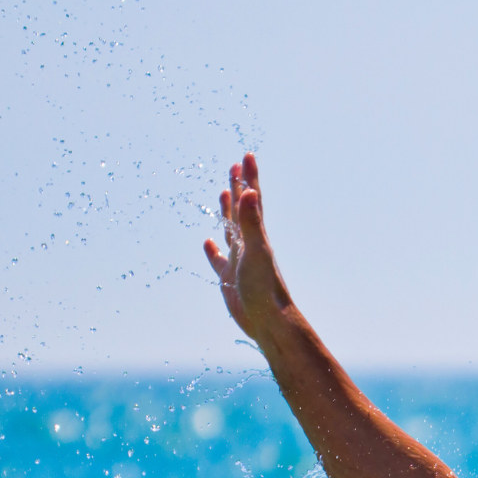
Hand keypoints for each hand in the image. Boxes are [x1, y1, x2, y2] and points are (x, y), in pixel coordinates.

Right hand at [202, 152, 293, 343]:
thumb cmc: (264, 288)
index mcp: (255, 235)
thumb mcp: (255, 251)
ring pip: (231, 230)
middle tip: (235, 165)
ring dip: (227, 211)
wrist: (268, 321)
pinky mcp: (229, 279)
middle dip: (239, 187)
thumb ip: (252, 222)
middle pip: (242, 209)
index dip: (249, 178)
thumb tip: (251, 191)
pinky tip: (209, 243)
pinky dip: (213, 250)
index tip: (246, 156)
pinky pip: (219, 259)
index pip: (252, 199)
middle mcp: (247, 244)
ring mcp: (238, 260)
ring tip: (223, 194)